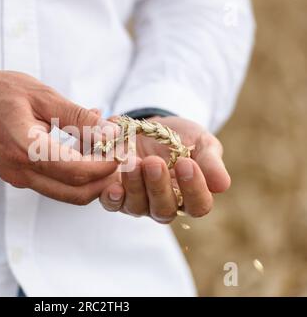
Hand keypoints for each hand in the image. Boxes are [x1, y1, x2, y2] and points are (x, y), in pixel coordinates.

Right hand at [0, 69, 117, 204]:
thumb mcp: (40, 95)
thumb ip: (77, 117)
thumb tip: (110, 131)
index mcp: (26, 150)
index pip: (78, 173)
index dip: (106, 165)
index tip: (122, 149)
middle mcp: (22, 173)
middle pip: (76, 194)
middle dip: (104, 179)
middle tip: (118, 156)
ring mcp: (19, 179)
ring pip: (67, 193)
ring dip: (91, 179)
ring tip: (103, 150)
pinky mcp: (19, 177)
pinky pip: (54, 184)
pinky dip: (74, 173)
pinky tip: (82, 148)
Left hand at [99, 116, 230, 222]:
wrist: (148, 126)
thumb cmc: (180, 137)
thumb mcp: (200, 141)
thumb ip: (210, 161)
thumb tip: (222, 185)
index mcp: (191, 196)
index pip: (198, 205)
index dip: (194, 189)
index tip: (186, 163)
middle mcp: (164, 205)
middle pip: (165, 210)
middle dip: (159, 186)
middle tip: (154, 162)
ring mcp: (138, 202)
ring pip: (138, 207)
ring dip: (135, 187)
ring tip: (133, 162)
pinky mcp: (115, 195)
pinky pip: (113, 204)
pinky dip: (112, 198)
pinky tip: (114, 186)